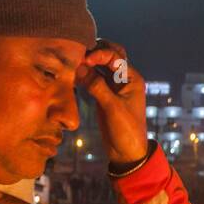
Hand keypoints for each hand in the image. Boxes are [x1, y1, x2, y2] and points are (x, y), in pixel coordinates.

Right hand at [76, 38, 147, 165]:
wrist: (127, 153)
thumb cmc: (126, 130)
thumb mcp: (112, 108)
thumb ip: (97, 86)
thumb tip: (79, 67)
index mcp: (131, 78)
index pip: (115, 56)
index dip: (99, 54)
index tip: (84, 60)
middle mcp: (123, 79)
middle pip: (109, 55)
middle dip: (95, 51)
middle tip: (77, 52)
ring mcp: (113, 87)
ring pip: (100, 66)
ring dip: (88, 62)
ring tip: (72, 62)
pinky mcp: (103, 95)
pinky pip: (93, 79)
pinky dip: (83, 75)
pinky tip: (72, 75)